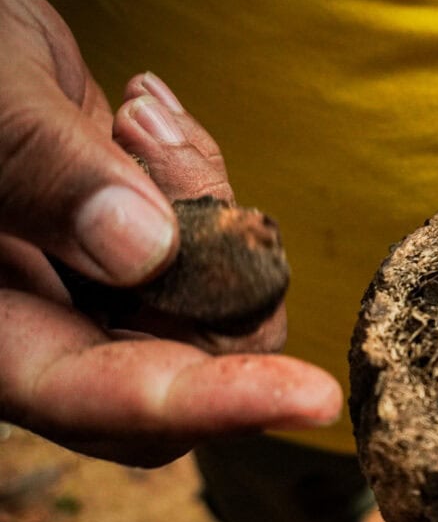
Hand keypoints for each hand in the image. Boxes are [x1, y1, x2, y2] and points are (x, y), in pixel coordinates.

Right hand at [0, 0, 339, 466]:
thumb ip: (46, 171)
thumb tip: (144, 252)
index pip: (92, 396)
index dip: (205, 403)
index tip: (313, 396)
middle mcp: (42, 325)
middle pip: (180, 366)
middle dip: (216, 266)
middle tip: (153, 141)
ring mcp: (92, 289)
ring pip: (214, 304)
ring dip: (206, 204)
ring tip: (139, 118)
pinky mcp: (135, 247)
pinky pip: (214, 249)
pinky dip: (204, 184)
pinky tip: (150, 120)